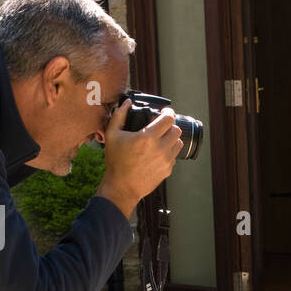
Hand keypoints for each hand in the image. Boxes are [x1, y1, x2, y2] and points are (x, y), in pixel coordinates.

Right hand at [94, 99, 184, 218]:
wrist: (122, 187)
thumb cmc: (116, 161)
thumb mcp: (112, 135)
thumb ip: (119, 115)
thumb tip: (127, 102)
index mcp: (147, 137)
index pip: (169, 119)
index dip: (168, 112)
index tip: (165, 112)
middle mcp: (160, 148)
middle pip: (176, 130)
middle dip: (170, 125)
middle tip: (162, 126)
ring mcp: (166, 160)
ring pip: (178, 143)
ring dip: (171, 138)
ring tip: (161, 138)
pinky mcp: (168, 170)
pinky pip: (174, 156)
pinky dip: (169, 152)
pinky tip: (158, 152)